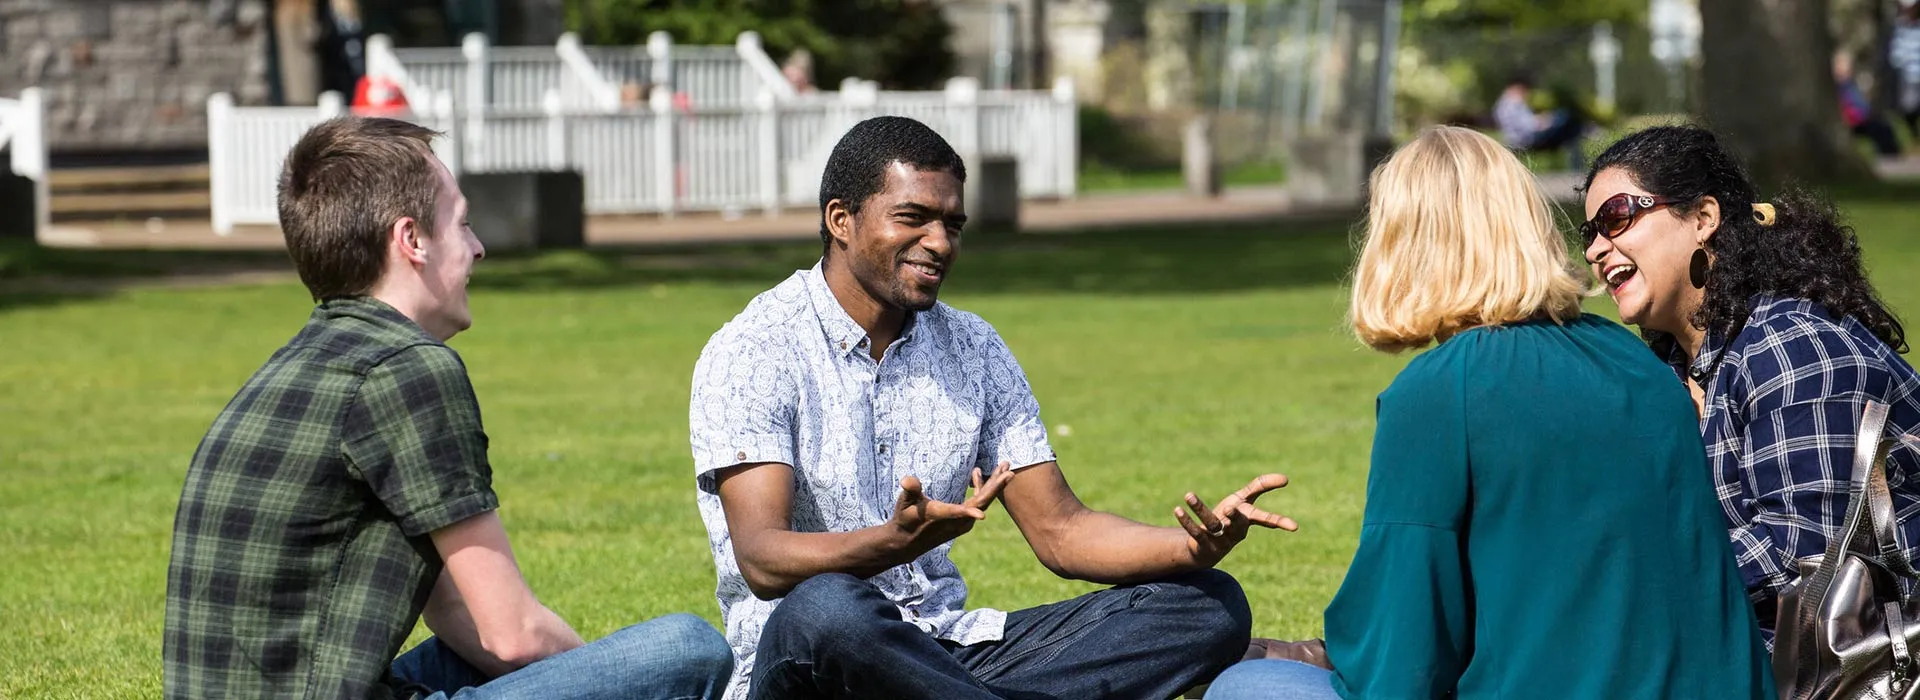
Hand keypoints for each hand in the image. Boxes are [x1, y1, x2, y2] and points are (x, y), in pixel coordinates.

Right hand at [889, 461, 1015, 556]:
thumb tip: (908, 480)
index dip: (968, 513)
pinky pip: (978, 503)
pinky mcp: (963, 521)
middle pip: (981, 503)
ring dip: (993, 484)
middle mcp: (956, 521)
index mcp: (941, 515)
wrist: (907, 542)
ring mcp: (962, 523)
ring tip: (1003, 465)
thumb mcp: (904, 503)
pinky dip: (981, 488)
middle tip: (1008, 469)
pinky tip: (976, 473)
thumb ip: (910, 490)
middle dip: (995, 485)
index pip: (956, 514)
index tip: (981, 515)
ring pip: (983, 502)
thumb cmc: (905, 518)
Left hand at [1174, 473, 1295, 566]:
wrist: (1206, 548)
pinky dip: (1186, 520)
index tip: (1294, 526)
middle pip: (1237, 524)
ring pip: (1210, 524)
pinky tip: (1177, 509)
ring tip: (1188, 495)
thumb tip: (1286, 478)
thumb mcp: (1244, 500)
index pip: (1265, 520)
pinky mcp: (1201, 543)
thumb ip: (1261, 486)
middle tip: (1229, 508)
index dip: (1279, 522)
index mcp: (1247, 521)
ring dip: (1199, 509)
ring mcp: (1218, 539)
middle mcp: (1234, 532)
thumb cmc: (1229, 519)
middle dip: (1234, 517)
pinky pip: (1194, 531)